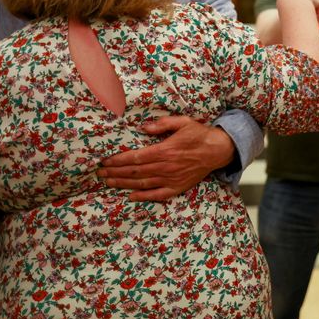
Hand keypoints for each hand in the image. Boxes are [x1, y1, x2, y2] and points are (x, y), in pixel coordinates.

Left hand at [97, 116, 234, 201]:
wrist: (218, 150)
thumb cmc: (199, 134)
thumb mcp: (182, 122)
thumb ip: (162, 124)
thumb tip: (143, 127)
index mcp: (165, 150)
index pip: (135, 158)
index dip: (118, 160)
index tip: (105, 161)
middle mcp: (166, 167)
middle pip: (135, 171)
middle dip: (115, 172)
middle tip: (100, 173)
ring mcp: (171, 179)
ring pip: (142, 183)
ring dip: (123, 183)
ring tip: (108, 182)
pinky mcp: (178, 187)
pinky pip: (157, 194)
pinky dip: (143, 196)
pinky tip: (131, 196)